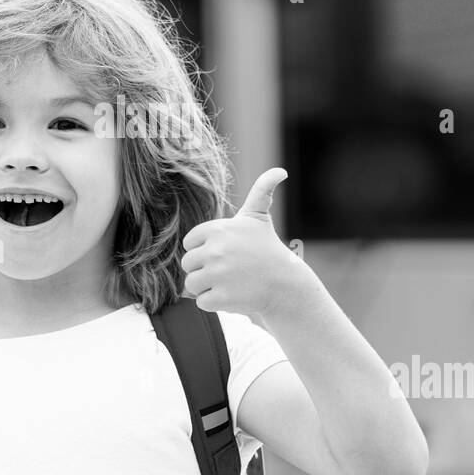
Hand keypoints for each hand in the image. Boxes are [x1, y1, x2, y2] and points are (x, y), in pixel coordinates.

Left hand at [180, 167, 307, 320]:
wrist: (285, 284)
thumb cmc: (266, 249)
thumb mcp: (259, 217)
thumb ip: (261, 191)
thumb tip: (280, 171)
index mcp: (216, 229)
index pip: (189, 244)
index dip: (204, 250)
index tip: (224, 252)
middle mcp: (215, 250)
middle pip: (188, 264)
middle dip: (205, 270)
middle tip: (229, 270)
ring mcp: (218, 275)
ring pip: (191, 285)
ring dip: (208, 287)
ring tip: (230, 283)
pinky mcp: (221, 298)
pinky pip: (201, 302)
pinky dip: (215, 303)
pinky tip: (233, 295)